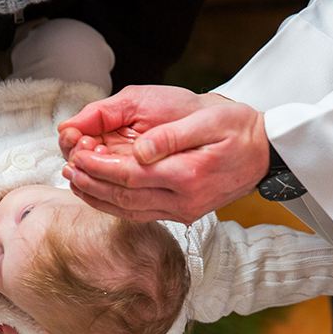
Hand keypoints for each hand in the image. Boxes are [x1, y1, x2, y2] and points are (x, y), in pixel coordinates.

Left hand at [59, 89, 270, 223]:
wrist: (265, 152)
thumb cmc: (237, 128)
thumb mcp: (208, 120)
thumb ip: (172, 136)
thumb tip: (140, 150)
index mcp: (186, 175)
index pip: (129, 175)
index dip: (98, 166)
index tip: (76, 153)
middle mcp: (183, 201)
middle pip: (124, 197)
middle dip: (91, 183)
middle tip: (66, 169)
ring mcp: (183, 211)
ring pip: (130, 211)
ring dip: (99, 198)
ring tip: (75, 182)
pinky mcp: (183, 213)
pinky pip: (142, 213)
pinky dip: (117, 205)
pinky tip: (101, 194)